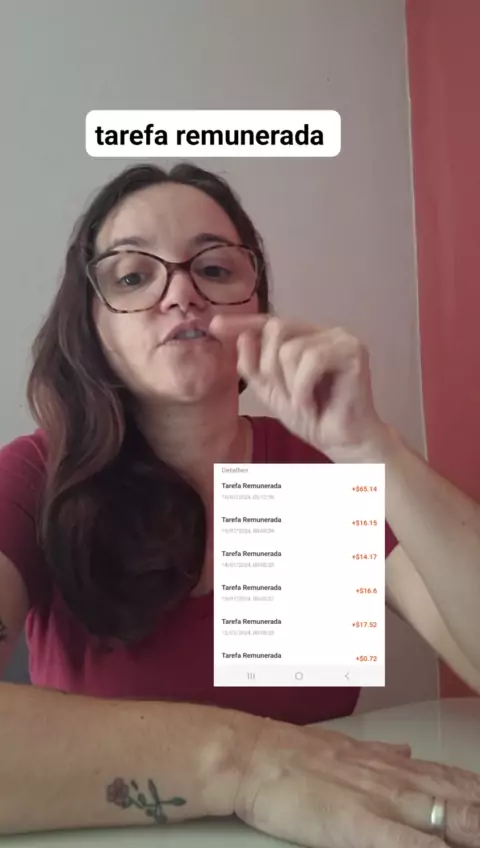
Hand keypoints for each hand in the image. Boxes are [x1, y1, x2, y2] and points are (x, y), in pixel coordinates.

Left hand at [209, 315, 389, 462]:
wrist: (342, 441)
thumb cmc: (312, 417)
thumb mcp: (271, 392)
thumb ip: (254, 367)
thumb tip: (241, 338)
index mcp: (302, 338)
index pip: (267, 322)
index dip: (242, 323)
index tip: (214, 326)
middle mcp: (321, 331)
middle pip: (275, 328)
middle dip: (269, 368)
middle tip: (285, 396)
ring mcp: (339, 338)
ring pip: (290, 348)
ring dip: (289, 384)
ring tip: (304, 403)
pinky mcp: (353, 350)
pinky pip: (311, 359)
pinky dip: (303, 387)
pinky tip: (312, 405)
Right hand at [235, 720, 479, 847]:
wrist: (253, 755)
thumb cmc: (291, 755)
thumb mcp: (343, 746)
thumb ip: (380, 752)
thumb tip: (407, 751)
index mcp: (391, 764)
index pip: (452, 779)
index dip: (477, 792)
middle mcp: (396, 779)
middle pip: (460, 796)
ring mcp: (382, 800)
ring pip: (446, 814)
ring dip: (472, 821)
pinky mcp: (361, 825)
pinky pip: (407, 844)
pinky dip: (430, 847)